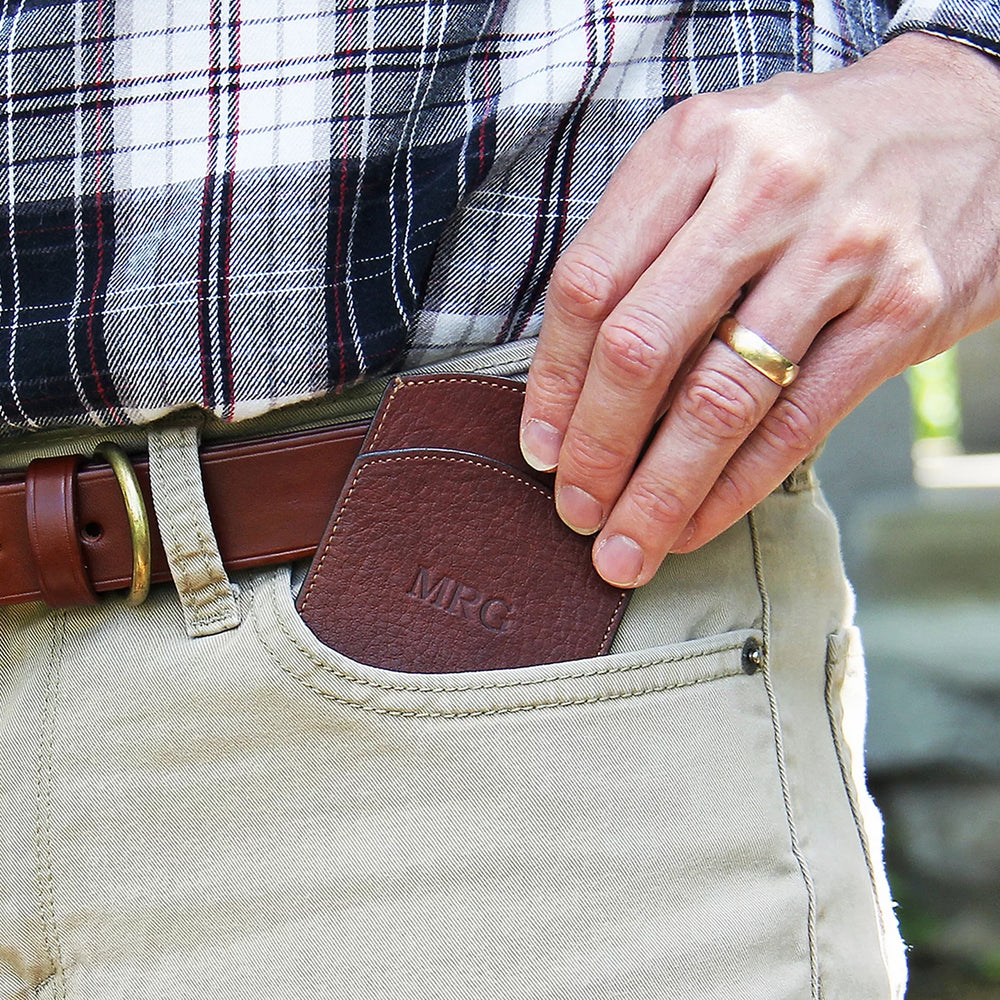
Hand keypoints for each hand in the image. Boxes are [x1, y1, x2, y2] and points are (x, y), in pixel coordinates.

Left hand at [520, 32, 999, 586]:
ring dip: (659, 494)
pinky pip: (796, 424)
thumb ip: (649, 250)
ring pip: (718, 402)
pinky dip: (734, 490)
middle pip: (641, 349)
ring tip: (625, 547)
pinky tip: (696, 525)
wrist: (975, 122)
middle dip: (596, 451)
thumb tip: (580, 387)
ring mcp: (839, 251)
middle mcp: (763, 192)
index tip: (540, 450)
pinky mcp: (901, 310)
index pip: (589, 286)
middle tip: (575, 510)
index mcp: (694, 147)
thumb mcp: (719, 161)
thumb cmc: (818, 156)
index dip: (553, 385)